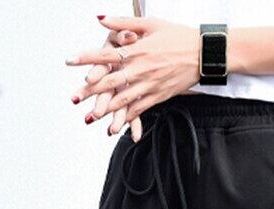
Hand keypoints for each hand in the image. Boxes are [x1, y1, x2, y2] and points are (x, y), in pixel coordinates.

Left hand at [67, 16, 200, 140]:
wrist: (204, 54)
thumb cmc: (178, 37)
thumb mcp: (150, 24)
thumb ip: (123, 23)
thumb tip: (100, 19)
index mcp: (137, 50)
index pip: (105, 54)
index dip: (86, 58)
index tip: (70, 61)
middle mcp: (141, 69)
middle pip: (110, 82)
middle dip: (90, 91)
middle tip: (74, 98)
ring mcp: (150, 85)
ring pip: (123, 100)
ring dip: (106, 110)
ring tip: (91, 117)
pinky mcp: (159, 96)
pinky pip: (140, 109)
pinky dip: (128, 118)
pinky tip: (117, 124)